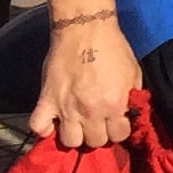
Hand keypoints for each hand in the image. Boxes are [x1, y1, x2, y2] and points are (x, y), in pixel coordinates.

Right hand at [29, 16, 140, 149]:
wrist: (85, 30)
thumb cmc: (112, 49)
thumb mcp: (133, 74)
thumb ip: (131, 98)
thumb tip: (130, 114)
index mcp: (115, 104)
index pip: (119, 135)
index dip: (119, 130)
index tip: (116, 123)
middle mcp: (90, 111)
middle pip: (95, 142)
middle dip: (99, 133)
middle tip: (97, 122)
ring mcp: (66, 108)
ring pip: (70, 141)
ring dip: (75, 135)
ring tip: (78, 124)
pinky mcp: (46, 100)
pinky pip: (38, 127)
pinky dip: (44, 129)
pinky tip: (53, 122)